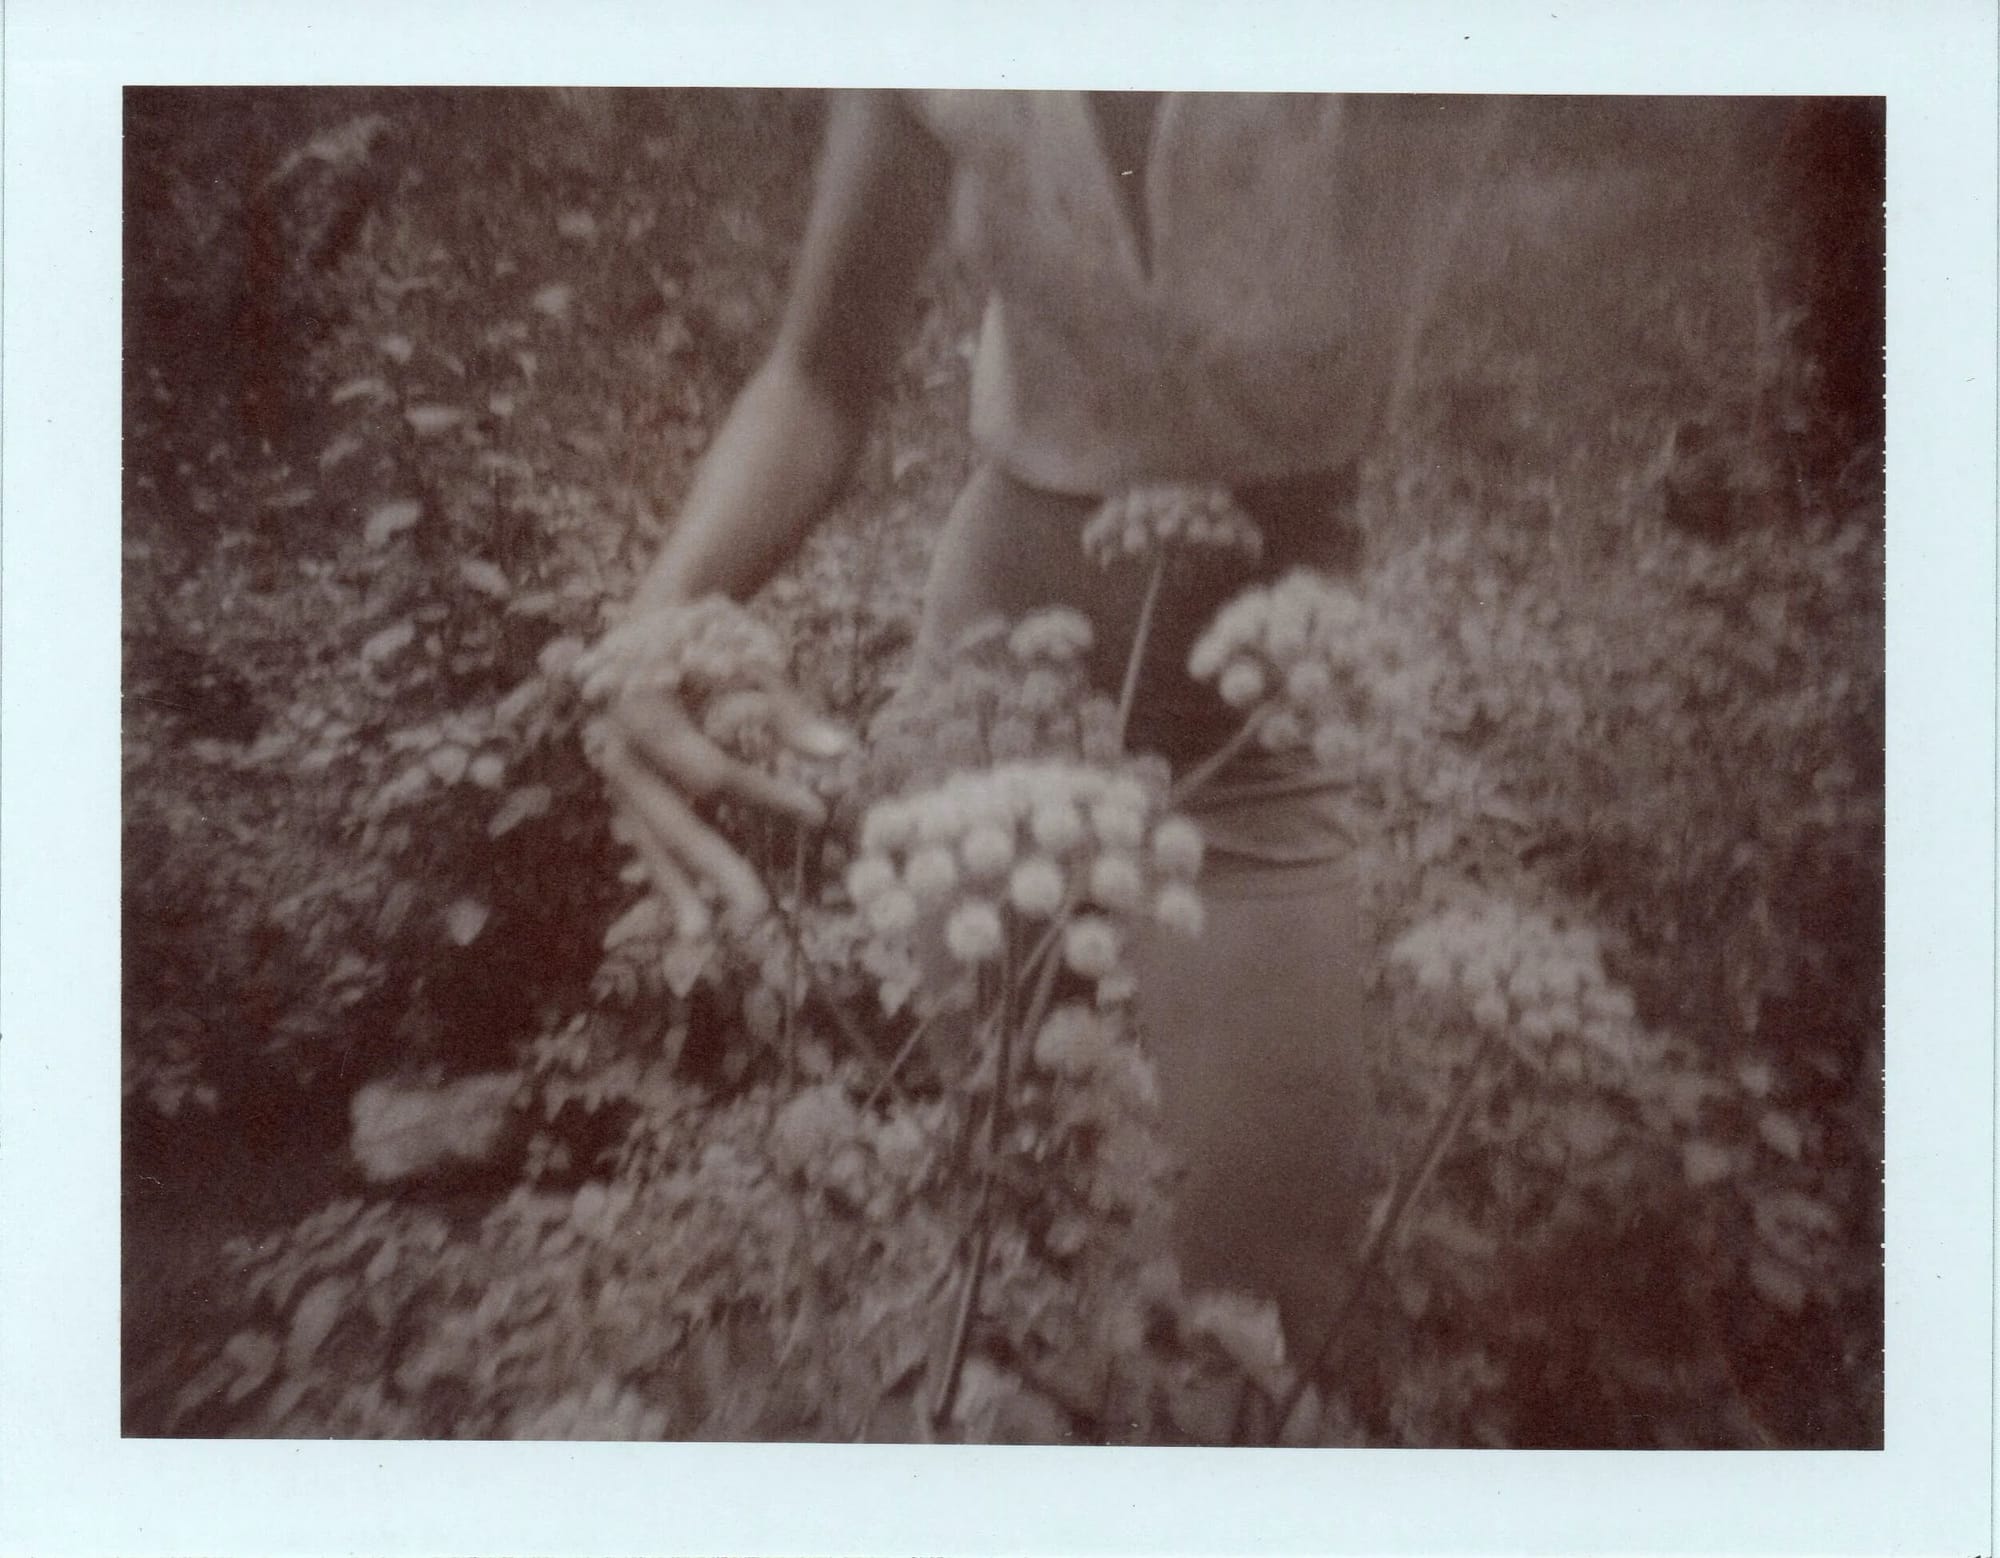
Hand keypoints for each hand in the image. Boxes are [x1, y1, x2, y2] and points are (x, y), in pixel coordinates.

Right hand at [586, 630, 851, 936]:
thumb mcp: (749, 661)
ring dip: (676, 890)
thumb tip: (837, 752)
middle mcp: (618, 745)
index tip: (819, 813)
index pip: (708, 770)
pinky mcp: (624, 788)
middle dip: (715, 866)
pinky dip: (667, 874)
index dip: (763, 794)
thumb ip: (787, 712)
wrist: (652, 618)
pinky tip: (689, 916)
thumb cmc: (708, 636)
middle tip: (756, 915)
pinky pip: (645, 837)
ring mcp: (616, 771)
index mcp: (643, 707)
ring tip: (702, 940)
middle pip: (672, 818)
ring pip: (648, 839)